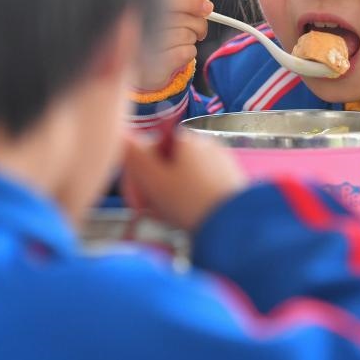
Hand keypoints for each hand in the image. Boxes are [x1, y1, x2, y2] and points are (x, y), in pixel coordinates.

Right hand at [120, 129, 245, 231]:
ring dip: (168, 195)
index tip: (135, 200)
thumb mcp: (154, 180)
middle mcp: (205, 145)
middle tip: (149, 211)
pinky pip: (200, 186)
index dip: (137, 176)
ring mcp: (220, 162)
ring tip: (169, 217)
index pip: (149, 149)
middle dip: (152, 187)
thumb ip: (134, 155)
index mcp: (185, 140)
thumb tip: (122, 134)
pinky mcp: (231, 180)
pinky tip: (188, 217)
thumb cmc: (193, 203)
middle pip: (165, 163)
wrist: (237, 225)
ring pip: (181, 176)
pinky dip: (189, 199)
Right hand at [134, 0, 212, 91]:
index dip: (192, 1)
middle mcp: (138, 26)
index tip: (207, 7)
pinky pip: (186, 52)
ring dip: (191, 39)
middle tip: (198, 29)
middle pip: (183, 18)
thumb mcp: (162, 11)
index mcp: (140, 7)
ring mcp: (144, 48)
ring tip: (183, 41)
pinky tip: (178, 53)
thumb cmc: (154, 35)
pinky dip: (189, 52)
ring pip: (186, 35)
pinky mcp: (153, 66)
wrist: (143, 68)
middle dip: (197, 23)